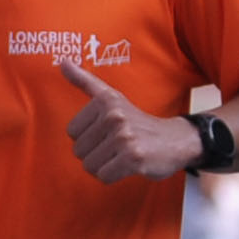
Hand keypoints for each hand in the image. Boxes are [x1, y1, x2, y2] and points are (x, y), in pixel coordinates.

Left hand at [58, 57, 200, 182]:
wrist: (176, 140)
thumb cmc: (139, 122)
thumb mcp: (112, 97)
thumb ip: (85, 81)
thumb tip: (62, 62)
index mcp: (106, 100)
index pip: (72, 132)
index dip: (88, 137)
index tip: (107, 132)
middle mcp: (114, 116)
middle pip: (79, 151)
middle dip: (96, 153)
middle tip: (117, 146)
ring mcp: (124, 137)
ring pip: (90, 165)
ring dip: (104, 166)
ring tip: (122, 155)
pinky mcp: (133, 157)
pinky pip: (104, 176)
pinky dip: (114, 176)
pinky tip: (128, 165)